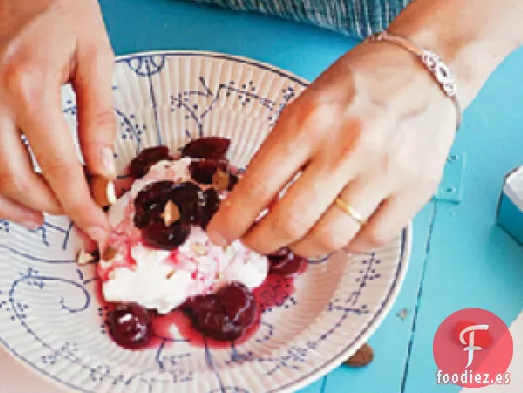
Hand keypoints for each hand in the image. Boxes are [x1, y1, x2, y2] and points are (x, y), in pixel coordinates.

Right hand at [0, 0, 115, 240]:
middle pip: (9, 177)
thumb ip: (99, 118)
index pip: (57, 167)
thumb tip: (102, 169)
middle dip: (45, 206)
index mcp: (28, 86)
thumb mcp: (95, 55)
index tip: (97, 227)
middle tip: (67, 210)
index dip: (80, 205)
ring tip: (26, 214)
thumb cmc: (57, 2)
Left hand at [207, 40, 457, 255]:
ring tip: (297, 238)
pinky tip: (339, 230)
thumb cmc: (356, 86)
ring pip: (331, 239)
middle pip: (291, 222)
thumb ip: (279, 153)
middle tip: (255, 242)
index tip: (219, 235)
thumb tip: (251, 205)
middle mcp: (346, 148)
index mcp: (308, 122)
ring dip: (303, 248)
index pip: (258, 187)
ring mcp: (385, 172)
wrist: (425, 70)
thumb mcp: (304, 106)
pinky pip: (371, 240)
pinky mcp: (416, 190)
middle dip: (262, 242)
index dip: (232, 221)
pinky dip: (347, 245)